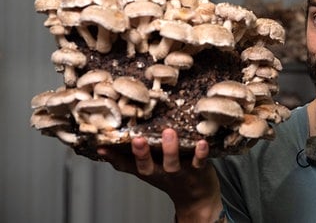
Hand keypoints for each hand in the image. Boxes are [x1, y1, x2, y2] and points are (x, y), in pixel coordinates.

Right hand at [97, 128, 223, 221]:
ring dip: (170, 149)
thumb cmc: (170, 177)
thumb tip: (100, 148)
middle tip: (137, 139)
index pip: (127, 165)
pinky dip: (201, 153)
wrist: (197, 198)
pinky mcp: (199, 170)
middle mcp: (161, 173)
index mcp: (148, 171)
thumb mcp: (146, 170)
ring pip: (173, 162)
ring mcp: (180, 173)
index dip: (115, 157)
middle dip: (142, 154)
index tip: (102, 146)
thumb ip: (126, 160)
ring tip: (168, 132)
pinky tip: (201, 142)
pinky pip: (200, 162)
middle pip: (148, 166)